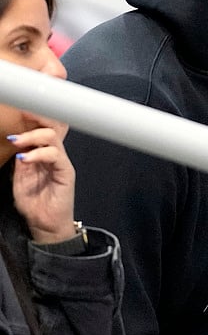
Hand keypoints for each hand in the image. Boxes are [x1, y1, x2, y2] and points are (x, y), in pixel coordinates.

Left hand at [9, 114, 76, 243]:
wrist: (45, 224)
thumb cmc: (33, 203)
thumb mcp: (18, 177)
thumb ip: (19, 160)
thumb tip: (14, 140)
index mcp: (41, 154)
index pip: (40, 130)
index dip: (31, 119)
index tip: (19, 110)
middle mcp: (53, 155)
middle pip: (49, 128)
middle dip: (33, 121)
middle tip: (17, 122)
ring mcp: (60, 163)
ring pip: (53, 138)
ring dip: (33, 137)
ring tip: (16, 142)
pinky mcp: (66, 172)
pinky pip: (56, 155)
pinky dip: (39, 154)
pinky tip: (25, 159)